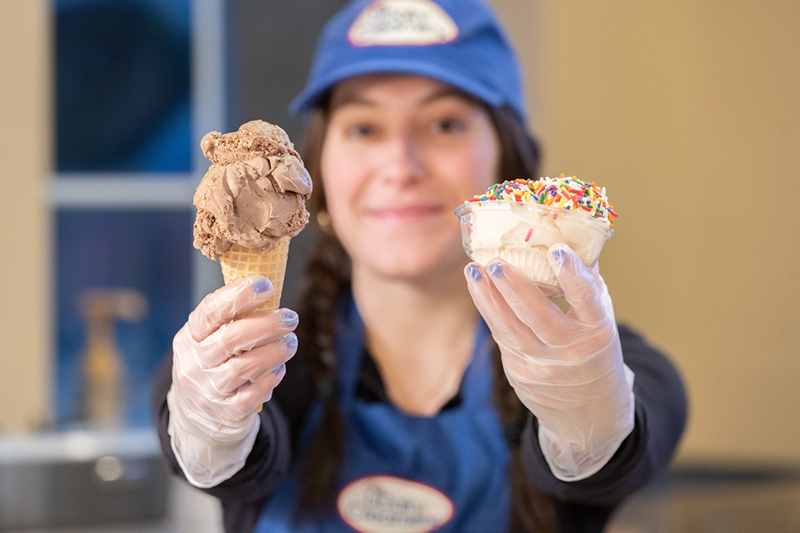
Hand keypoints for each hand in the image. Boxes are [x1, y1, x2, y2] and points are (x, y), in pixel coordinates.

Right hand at [167, 275, 298, 486]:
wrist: (198, 420)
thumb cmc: (214, 367)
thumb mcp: (210, 341)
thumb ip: (232, 319)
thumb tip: (268, 287)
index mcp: (190, 337)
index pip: (211, 311)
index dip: (239, 295)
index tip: (266, 284)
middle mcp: (194, 364)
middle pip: (230, 339)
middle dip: (266, 324)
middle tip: (290, 317)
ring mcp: (208, 391)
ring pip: (243, 367)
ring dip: (273, 351)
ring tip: (290, 342)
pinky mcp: (226, 413)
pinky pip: (252, 395)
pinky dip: (269, 380)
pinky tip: (279, 369)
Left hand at [465, 244, 633, 480]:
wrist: (589, 412)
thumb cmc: (594, 350)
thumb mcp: (601, 320)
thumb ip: (585, 284)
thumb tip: (567, 236)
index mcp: (598, 332)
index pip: (587, 301)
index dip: (573, 276)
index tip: (557, 251)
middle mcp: (570, 350)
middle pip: (539, 317)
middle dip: (515, 288)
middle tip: (496, 261)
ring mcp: (542, 365)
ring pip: (511, 328)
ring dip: (489, 297)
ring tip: (473, 270)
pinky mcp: (519, 372)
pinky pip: (501, 336)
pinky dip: (488, 310)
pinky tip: (478, 287)